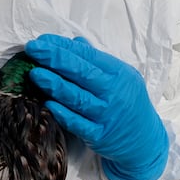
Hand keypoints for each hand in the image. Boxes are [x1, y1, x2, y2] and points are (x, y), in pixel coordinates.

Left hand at [26, 34, 167, 179]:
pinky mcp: (100, 136)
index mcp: (119, 74)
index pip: (88, 56)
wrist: (145, 139)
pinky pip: (79, 124)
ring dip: (55, 85)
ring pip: (78, 98)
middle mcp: (114, 93)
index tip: (42, 40)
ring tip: (35, 74)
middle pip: (82, 73)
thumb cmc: (128, 102)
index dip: (64, 47)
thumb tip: (75, 42)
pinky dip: (63, 114)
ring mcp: (107, 115)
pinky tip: (48, 103)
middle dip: (55, 59)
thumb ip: (97, 61)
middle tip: (34, 49)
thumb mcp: (120, 77)